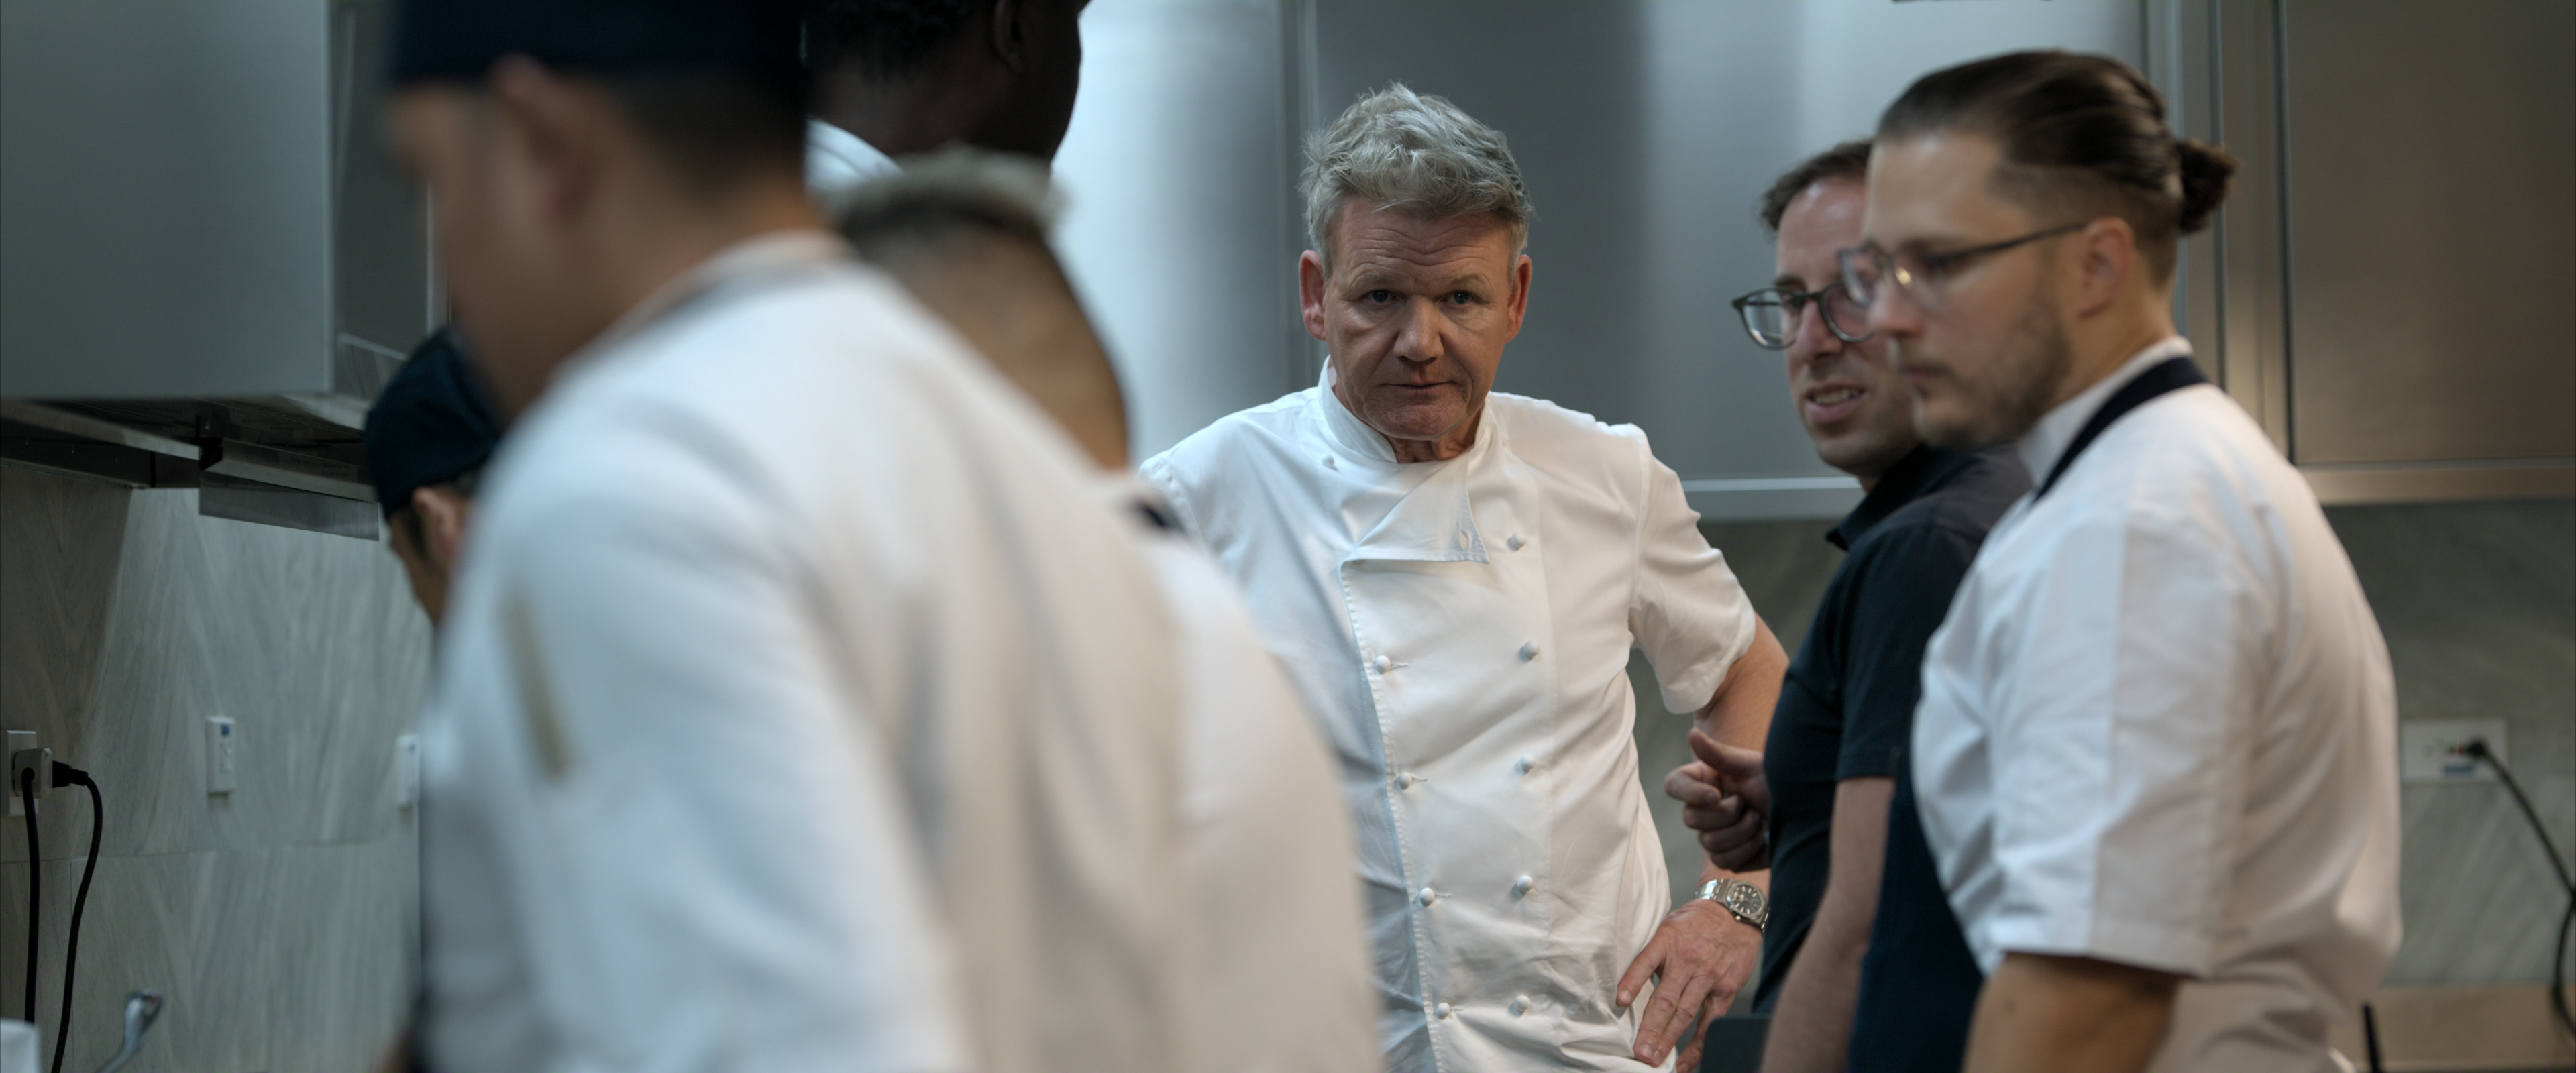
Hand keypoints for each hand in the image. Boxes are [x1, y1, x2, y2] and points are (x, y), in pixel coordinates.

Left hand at [1617, 897, 1761, 1069]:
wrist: (1736, 911)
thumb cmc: (1695, 922)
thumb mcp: (1668, 926)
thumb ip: (1653, 952)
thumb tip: (1628, 983)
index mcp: (1667, 940)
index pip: (1646, 961)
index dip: (1633, 982)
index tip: (1621, 1001)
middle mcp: (1687, 960)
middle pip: (1666, 998)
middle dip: (1651, 1028)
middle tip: (1639, 1051)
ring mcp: (1708, 977)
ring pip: (1685, 1013)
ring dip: (1669, 1039)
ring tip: (1654, 1058)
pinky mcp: (1725, 990)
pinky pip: (1710, 1021)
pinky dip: (1698, 1044)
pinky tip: (1685, 1061)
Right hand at [1665, 729, 1769, 870]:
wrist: (1807, 815)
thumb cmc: (1781, 784)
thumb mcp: (1752, 767)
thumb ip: (1719, 754)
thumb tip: (1691, 734)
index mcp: (1705, 781)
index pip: (1675, 785)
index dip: (1691, 793)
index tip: (1717, 795)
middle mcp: (1705, 808)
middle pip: (1691, 819)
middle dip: (1727, 814)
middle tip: (1749, 803)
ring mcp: (1715, 834)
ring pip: (1709, 843)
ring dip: (1742, 832)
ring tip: (1759, 820)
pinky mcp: (1728, 857)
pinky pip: (1723, 861)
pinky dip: (1747, 850)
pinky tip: (1761, 840)